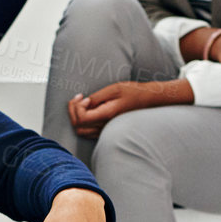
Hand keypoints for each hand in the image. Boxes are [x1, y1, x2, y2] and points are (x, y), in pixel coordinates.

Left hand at [68, 79, 189, 138]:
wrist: (147, 100)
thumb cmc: (132, 92)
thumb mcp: (114, 89)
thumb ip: (97, 97)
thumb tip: (83, 103)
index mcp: (107, 115)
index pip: (82, 118)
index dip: (76, 107)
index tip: (82, 96)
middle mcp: (105, 126)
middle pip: (78, 127)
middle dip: (73, 112)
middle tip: (78, 98)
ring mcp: (105, 130)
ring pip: (81, 131)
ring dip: (76, 117)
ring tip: (82, 103)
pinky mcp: (106, 130)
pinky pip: (87, 132)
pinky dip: (82, 121)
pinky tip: (88, 109)